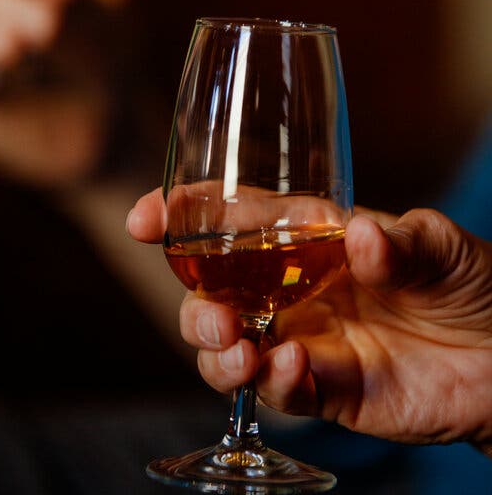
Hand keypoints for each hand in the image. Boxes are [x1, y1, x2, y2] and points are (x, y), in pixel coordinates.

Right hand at [127, 187, 491, 452]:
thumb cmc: (471, 282)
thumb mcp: (440, 244)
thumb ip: (400, 241)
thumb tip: (358, 240)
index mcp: (308, 238)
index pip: (232, 219)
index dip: (181, 215)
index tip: (144, 218)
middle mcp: (292, 289)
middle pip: (213, 293)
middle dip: (194, 304)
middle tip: (214, 315)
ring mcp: (303, 340)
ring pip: (230, 349)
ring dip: (217, 352)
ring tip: (238, 348)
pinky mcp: (325, 389)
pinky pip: (280, 390)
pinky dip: (276, 382)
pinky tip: (293, 368)